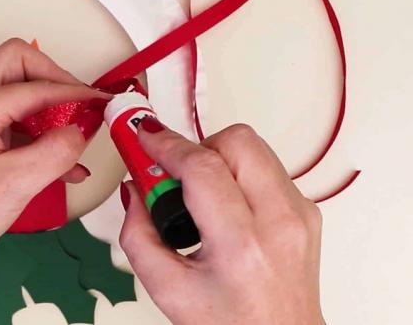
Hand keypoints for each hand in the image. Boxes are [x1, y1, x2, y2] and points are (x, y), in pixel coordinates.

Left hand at [0, 38, 108, 299]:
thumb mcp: (17, 185)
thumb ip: (56, 152)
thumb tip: (82, 129)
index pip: (33, 85)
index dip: (73, 91)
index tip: (101, 101)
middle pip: (17, 62)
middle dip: (54, 80)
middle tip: (80, 106)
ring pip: (15, 84)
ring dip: (47, 106)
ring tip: (74, 139)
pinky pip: (10, 113)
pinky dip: (36, 129)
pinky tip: (61, 163)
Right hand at [120, 120, 323, 324]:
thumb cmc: (232, 324)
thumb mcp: (167, 289)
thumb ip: (137, 235)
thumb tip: (134, 191)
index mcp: (242, 246)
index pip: (203, 168)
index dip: (167, 145)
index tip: (144, 135)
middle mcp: (280, 222)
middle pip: (237, 142)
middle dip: (196, 147)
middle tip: (172, 171)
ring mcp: (299, 212)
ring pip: (253, 147)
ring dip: (216, 158)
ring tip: (197, 191)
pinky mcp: (306, 209)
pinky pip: (266, 166)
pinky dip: (236, 172)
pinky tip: (221, 201)